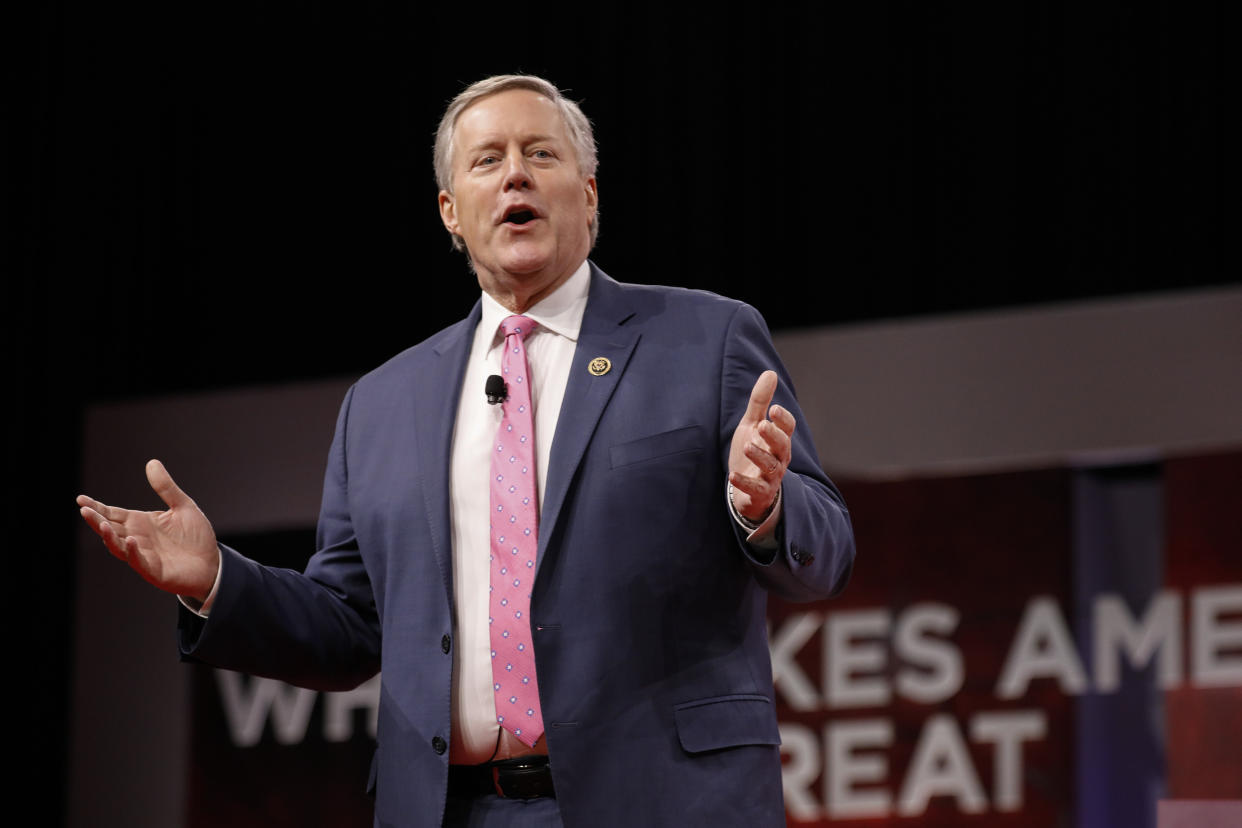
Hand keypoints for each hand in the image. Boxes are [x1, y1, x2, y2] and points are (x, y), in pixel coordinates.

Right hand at [77, 459, 219, 601]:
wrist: (213, 564)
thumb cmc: (196, 537)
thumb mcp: (183, 506)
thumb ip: (166, 487)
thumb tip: (152, 462)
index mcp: (141, 523)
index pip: (113, 514)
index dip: (97, 507)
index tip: (81, 499)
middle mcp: (137, 538)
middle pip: (110, 529)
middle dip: (96, 520)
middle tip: (84, 509)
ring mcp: (144, 556)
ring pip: (119, 547)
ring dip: (109, 536)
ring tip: (101, 524)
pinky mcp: (155, 571)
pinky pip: (139, 562)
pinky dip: (133, 552)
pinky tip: (131, 540)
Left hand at [728, 370, 794, 522]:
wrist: (747, 489)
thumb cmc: (753, 451)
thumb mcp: (752, 425)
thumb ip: (761, 402)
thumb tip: (771, 373)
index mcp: (779, 440)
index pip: (788, 428)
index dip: (783, 420)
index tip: (774, 409)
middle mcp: (779, 458)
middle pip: (783, 446)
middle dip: (774, 436)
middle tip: (762, 425)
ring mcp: (770, 477)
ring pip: (770, 467)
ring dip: (759, 456)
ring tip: (747, 446)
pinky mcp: (759, 493)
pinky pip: (755, 489)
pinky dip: (744, 483)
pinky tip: (732, 476)